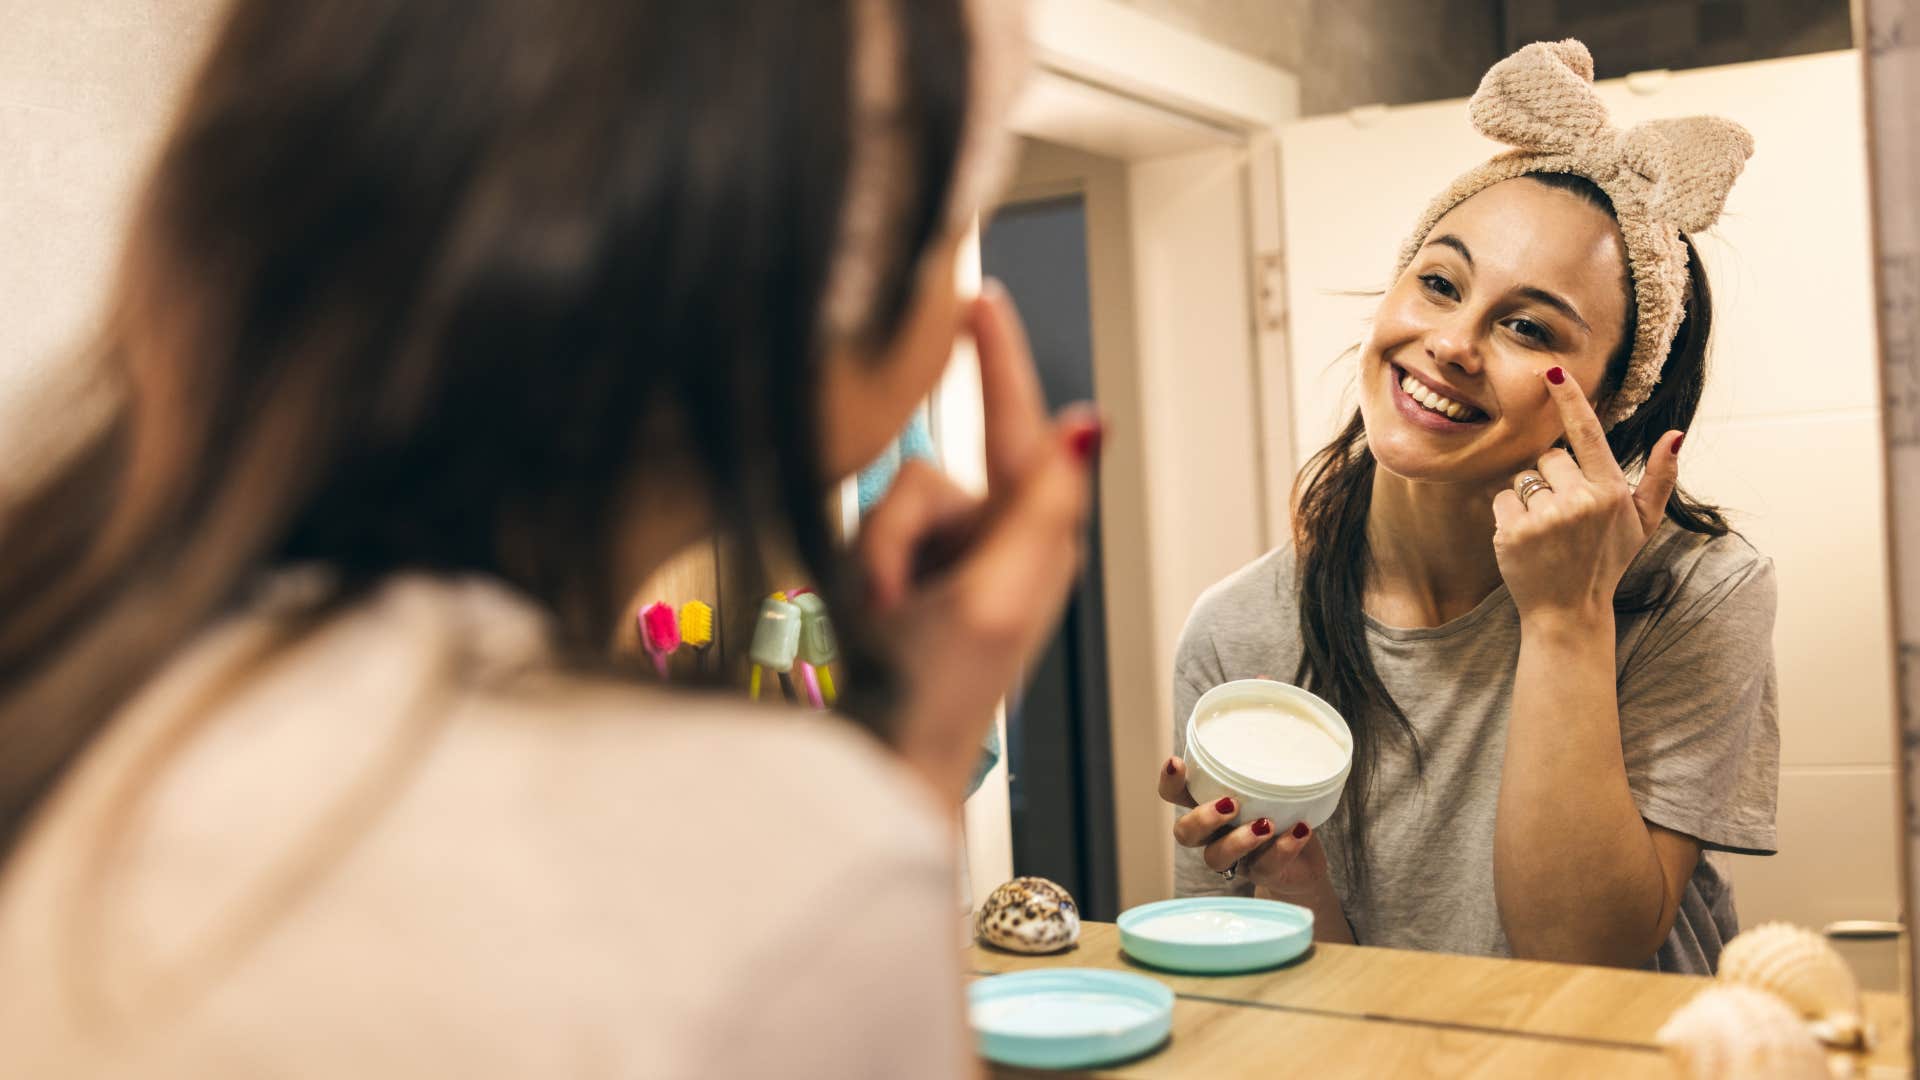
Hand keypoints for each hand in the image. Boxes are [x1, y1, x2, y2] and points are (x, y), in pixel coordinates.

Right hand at [858, 280, 1101, 803]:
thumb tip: (1087, 427)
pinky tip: (871, 617)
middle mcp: (994, 537)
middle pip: (928, 474)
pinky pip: (867, 534)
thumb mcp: (998, 596)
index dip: (998, 358)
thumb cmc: (944, 695)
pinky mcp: (902, 574)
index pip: (1019, 427)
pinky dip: (862, 571)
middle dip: (899, 531)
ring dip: (877, 559)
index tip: (974, 298)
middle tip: (889, 598)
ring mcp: (945, 557)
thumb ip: (1038, 506)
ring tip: (884, 619)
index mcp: (1034, 538)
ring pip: (889, 503)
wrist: (882, 760)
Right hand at [1157, 755, 1329, 899]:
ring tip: (1266, 824)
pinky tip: (1300, 831)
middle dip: (1202, 818)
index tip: (1177, 762)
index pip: (1175, 795)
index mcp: (1208, 806)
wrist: (1304, 865)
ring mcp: (1235, 859)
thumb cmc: (1281, 814)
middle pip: (1185, 833)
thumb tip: (1288, 726)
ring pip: (1216, 857)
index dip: (1169, 782)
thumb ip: (1269, 768)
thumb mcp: (1271, 787)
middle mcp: (1214, 835)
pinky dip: (1284, 848)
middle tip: (1230, 803)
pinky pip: (1265, 866)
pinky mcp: (1262, 873)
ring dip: (1238, 840)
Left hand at [1492, 367, 1682, 623]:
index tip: (1554, 372)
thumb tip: (1675, 435)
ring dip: (1531, 497)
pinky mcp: (1513, 531)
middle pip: (1549, 457)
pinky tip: (1526, 540)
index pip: (1586, 434)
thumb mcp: (1642, 522)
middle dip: (1553, 478)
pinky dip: (1509, 514)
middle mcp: (1580, 501)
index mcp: (1610, 491)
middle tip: (1565, 516)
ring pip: (1524, 477)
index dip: (1570, 401)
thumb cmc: (1606, 561)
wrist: (1569, 611)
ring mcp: (1545, 517)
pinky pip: (1502, 498)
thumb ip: (1660, 477)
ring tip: (1547, 531)